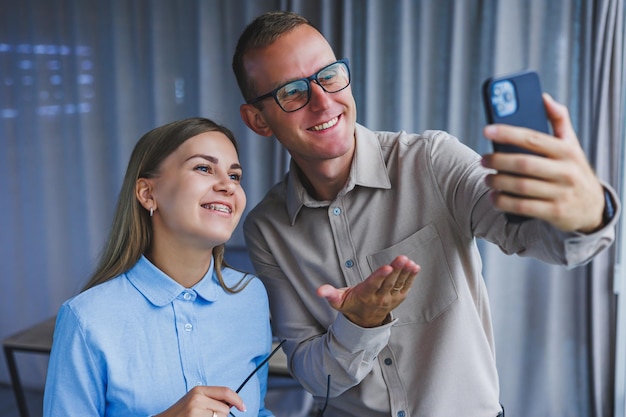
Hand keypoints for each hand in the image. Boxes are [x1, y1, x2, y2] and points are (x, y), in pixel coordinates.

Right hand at [154, 386, 244, 416]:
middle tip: (206, 416)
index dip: (237, 400)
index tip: (243, 407)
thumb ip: (212, 398)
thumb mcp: (196, 400)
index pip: (226, 391)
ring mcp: (195, 410)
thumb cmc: (182, 413)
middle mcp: (197, 398)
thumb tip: (234, 403)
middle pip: (225, 409)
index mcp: (199, 390)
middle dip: (220, 415)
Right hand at [317, 255, 419, 327]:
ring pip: (399, 284)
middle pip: (389, 282)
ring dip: (405, 272)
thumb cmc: (351, 306)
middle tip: (402, 258)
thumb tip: (319, 291)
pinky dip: (411, 277)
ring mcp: (390, 298)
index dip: (380, 276)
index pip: (373, 285)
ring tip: (409, 261)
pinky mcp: (398, 298)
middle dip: (396, 270)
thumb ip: (330, 294)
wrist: (365, 322)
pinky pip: (405, 286)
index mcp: (365, 295)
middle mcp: (379, 298)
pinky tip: (415, 267)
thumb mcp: (338, 301)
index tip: (387, 267)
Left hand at [481, 93, 604, 232]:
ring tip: (486, 179)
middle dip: (498, 161)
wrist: (592, 207)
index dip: (508, 133)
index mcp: (567, 150)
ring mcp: (561, 193)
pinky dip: (503, 202)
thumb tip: (543, 97)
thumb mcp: (571, 145)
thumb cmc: (573, 169)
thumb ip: (558, 120)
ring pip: (520, 187)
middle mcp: (566, 171)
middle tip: (482, 160)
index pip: (533, 138)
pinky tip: (494, 197)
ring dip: (497, 182)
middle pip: (523, 164)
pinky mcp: (555, 213)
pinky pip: (522, 207)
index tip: (486, 130)